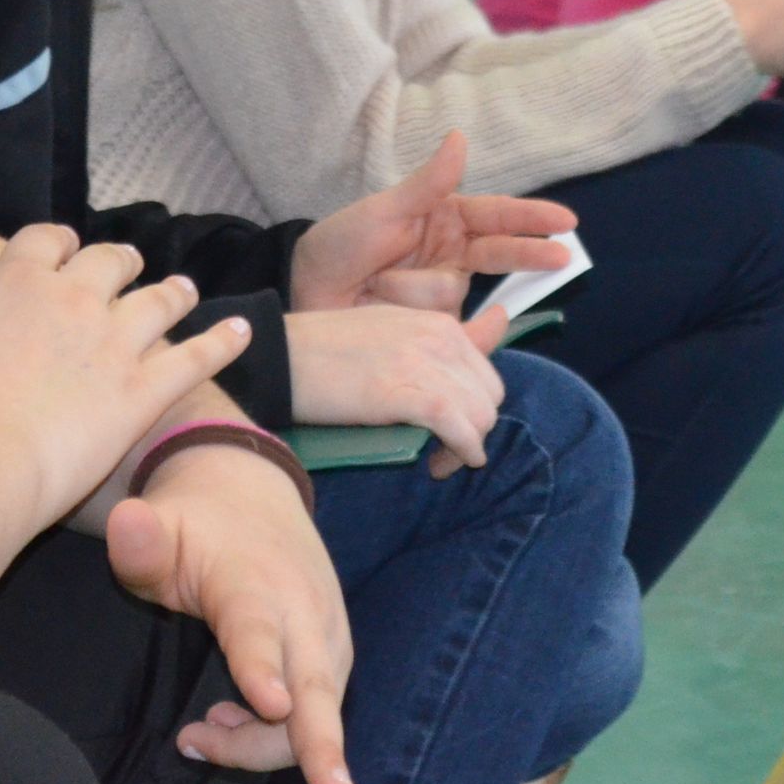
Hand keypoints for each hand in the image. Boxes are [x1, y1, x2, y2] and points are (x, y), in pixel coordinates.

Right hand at [0, 210, 243, 532]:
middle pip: (107, 262)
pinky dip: (222, 341)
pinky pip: (196, 357)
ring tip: (184, 291)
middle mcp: (75, 299)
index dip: (54, 244)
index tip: (59, 251)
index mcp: (18, 280)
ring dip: (172, 291)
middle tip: (127, 267)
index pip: (45, 241)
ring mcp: (115, 343)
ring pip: (157, 300)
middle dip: (117, 262)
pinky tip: (242, 332)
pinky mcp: (144, 392)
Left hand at [109, 450, 354, 783]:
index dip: (262, 670)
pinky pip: (318, 710)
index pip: (257, 632)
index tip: (272, 704)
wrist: (255, 489)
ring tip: (197, 733)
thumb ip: (138, 541)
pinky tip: (229, 722)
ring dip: (264, 745)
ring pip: (315, 714)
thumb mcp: (158, 525)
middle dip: (324, 745)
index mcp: (255, 583)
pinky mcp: (336, 653)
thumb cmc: (196, 522)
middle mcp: (304, 613)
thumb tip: (127, 524)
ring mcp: (328, 636)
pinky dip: (280, 735)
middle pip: (316, 691)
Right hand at [286, 303, 508, 469]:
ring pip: (480, 417)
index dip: (475, 408)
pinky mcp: (407, 393)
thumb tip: (501, 320)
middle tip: (444, 450)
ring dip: (466, 447)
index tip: (453, 428)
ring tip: (437, 461)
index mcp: (440, 322)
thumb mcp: (396, 329)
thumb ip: (450, 335)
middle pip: (489, 398)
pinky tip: (443, 463)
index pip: (486, 375)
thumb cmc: (329, 347)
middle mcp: (441, 338)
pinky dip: (461, 451)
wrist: (281, 355)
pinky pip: (459, 428)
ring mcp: (425, 363)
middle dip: (475, 428)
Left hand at [290, 130, 576, 313]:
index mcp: (444, 220)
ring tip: (375, 283)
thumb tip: (460, 137)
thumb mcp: (383, 210)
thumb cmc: (341, 244)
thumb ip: (427, 183)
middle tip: (563, 258)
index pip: (495, 216)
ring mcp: (442, 295)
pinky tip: (412, 319)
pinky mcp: (433, 330)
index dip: (531, 219)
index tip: (566, 222)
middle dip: (529, 254)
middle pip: (499, 254)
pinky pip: (450, 329)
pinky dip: (431, 323)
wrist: (305, 296)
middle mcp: (451, 255)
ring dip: (411, 287)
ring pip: (453, 292)